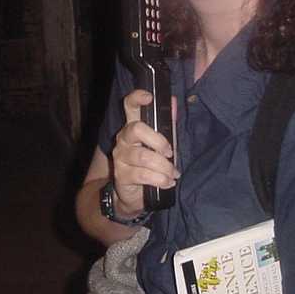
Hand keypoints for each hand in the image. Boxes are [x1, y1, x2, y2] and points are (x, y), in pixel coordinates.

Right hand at [110, 89, 179, 217]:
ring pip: (143, 156)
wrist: (135, 195)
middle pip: (136, 129)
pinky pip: (143, 175)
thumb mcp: (161, 143)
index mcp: (133, 127)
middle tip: (170, 153)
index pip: (129, 107)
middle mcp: (123, 139)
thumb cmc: (151, 164)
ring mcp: (120, 157)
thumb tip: (174, 101)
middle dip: (158, 141)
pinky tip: (168, 182)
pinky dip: (160, 179)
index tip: (149, 97)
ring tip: (173, 174)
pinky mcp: (122, 175)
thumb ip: (167, 124)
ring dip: (163, 166)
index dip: (136, 98)